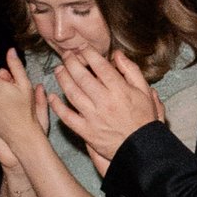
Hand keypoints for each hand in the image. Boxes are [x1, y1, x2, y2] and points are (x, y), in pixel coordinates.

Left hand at [53, 42, 161, 167]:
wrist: (142, 148)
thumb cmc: (143, 118)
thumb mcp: (144, 91)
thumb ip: (131, 70)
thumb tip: (117, 54)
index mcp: (120, 90)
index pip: (99, 66)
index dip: (88, 54)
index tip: (83, 48)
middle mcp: (105, 102)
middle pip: (82, 77)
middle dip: (71, 62)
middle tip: (66, 55)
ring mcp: (94, 117)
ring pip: (72, 93)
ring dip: (62, 79)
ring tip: (59, 70)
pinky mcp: (86, 131)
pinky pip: (67, 117)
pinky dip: (57, 106)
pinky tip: (52, 96)